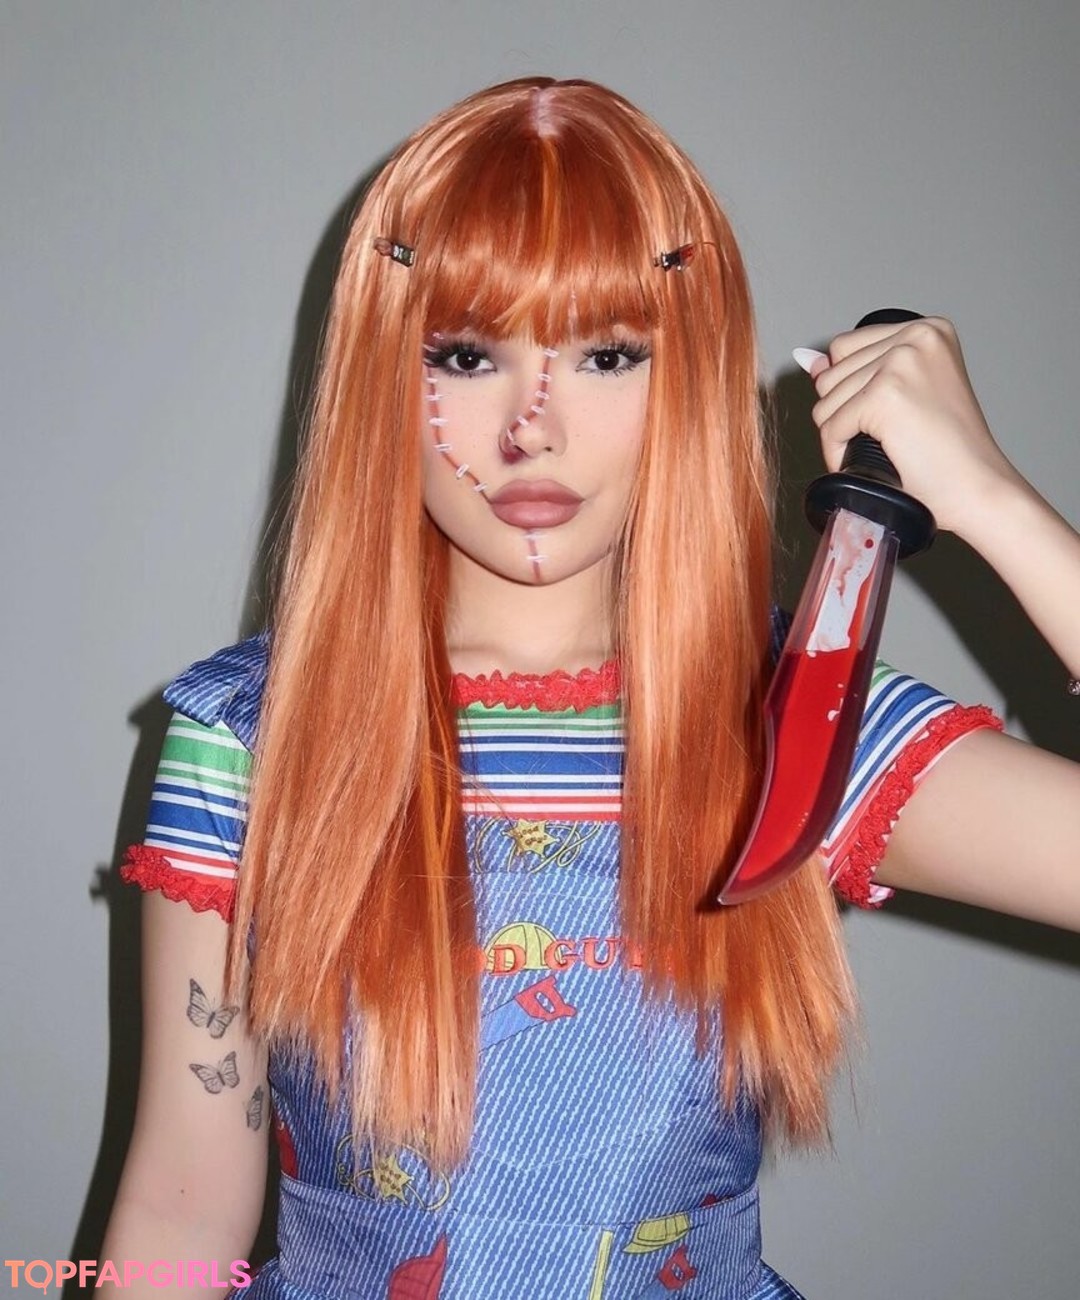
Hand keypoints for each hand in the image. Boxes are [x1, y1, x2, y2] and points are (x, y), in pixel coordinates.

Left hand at [804, 317, 1026, 542]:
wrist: (977, 487)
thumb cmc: (949, 452)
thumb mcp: (904, 395)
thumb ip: (855, 370)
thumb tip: (808, 359)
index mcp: (927, 330)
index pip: (845, 348)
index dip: (850, 390)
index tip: (881, 414)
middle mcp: (916, 337)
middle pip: (831, 373)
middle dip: (845, 413)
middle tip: (887, 437)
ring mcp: (901, 362)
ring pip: (826, 400)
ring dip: (842, 434)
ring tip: (883, 448)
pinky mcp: (885, 395)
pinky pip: (831, 426)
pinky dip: (840, 452)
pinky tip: (873, 460)